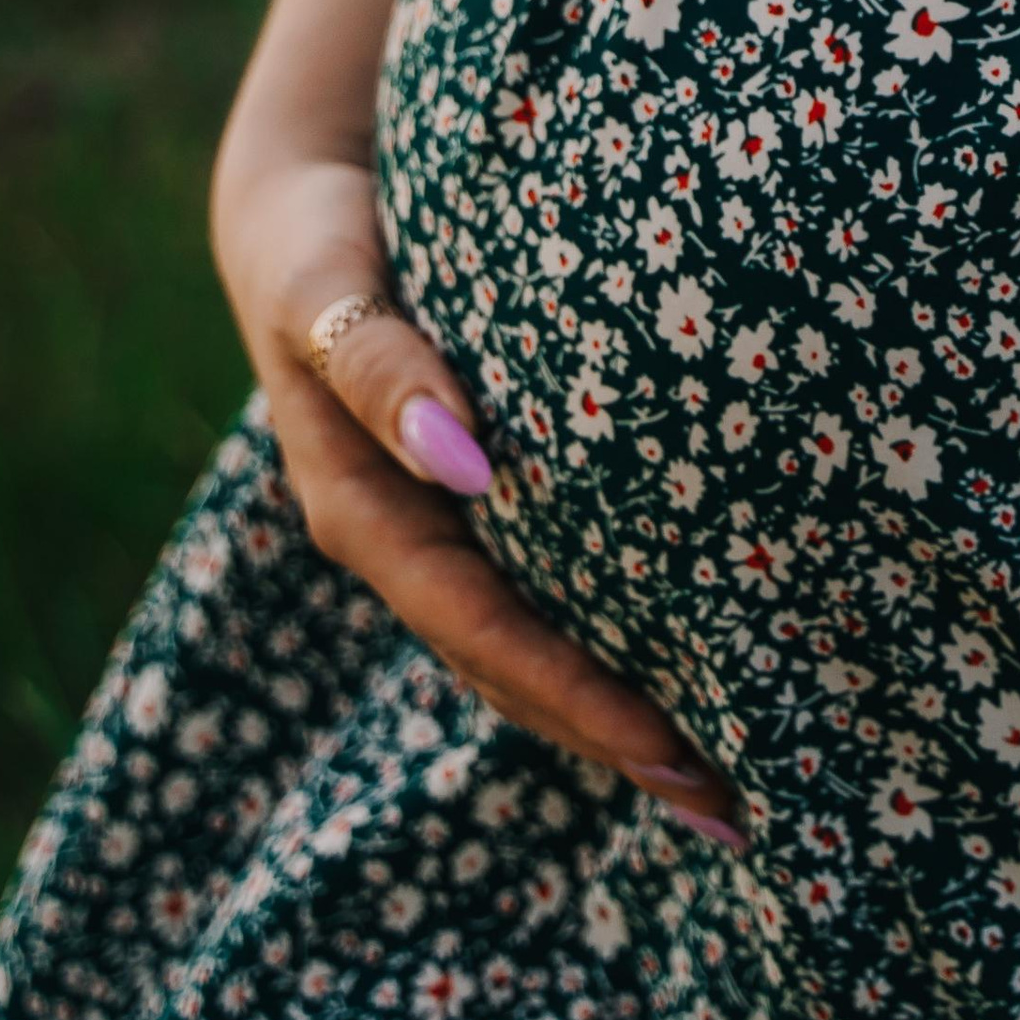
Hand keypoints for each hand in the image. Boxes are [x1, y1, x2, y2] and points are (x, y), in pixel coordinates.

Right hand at [209, 129, 745, 845]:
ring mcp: (431, 530)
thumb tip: (461, 462)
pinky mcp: (462, 505)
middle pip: (509, 670)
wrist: (289, 213)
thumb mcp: (325, 293)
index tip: (667, 744)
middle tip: (731, 805)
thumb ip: (378, 368)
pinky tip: (679, 668)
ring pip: (525, 648)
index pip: (480, 629)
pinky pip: (534, 593)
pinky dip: (598, 644)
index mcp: (361, 512)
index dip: (570, 694)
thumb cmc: (312, 245)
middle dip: (610, 739)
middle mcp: (399, 540)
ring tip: (720, 779)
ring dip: (611, 715)